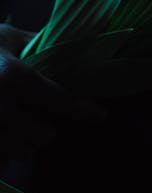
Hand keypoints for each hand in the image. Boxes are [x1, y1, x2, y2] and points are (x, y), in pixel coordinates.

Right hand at [0, 23, 106, 161]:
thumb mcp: (4, 37)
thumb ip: (37, 42)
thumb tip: (74, 42)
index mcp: (11, 77)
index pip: (57, 99)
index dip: (81, 108)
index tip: (100, 114)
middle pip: (42, 135)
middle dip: (46, 128)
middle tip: (40, 118)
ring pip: (21, 151)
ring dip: (25, 143)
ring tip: (16, 126)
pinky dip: (3, 155)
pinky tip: (1, 137)